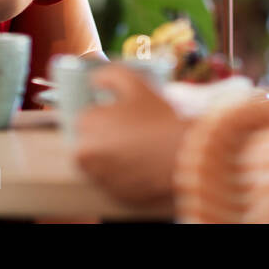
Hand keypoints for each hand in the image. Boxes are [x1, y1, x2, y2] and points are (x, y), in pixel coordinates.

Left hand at [72, 65, 188, 208]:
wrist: (183, 154)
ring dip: (111, 157)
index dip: (104, 115)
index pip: (86, 118)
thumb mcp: (135, 84)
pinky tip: (141, 165)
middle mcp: (86, 153)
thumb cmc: (158, 118)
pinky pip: (113, 181)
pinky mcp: (114, 194)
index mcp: (87, 124)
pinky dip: (123, 175)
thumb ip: (109, 74)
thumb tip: (93, 80)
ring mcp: (99, 176)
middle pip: (88, 142)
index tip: (121, 117)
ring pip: (99, 163)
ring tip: (137, 149)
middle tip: (129, 133)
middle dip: (104, 137)